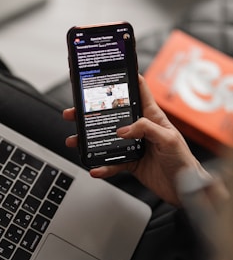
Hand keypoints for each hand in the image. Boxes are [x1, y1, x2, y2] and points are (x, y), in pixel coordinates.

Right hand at [63, 75, 208, 205]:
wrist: (183, 188)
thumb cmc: (182, 160)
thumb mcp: (168, 139)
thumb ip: (147, 129)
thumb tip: (123, 129)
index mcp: (152, 117)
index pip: (139, 92)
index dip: (127, 79)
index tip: (110, 71)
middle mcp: (139, 129)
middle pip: (113, 116)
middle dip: (93, 112)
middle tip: (76, 111)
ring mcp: (132, 145)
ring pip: (106, 139)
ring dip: (90, 140)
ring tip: (76, 140)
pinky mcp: (129, 161)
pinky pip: (111, 162)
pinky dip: (103, 166)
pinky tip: (95, 168)